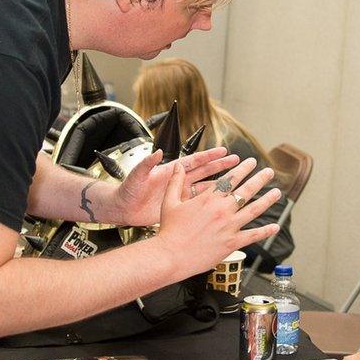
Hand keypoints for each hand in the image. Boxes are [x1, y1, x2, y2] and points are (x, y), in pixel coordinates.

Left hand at [113, 147, 238, 226]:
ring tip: (235, 180)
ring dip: (219, 184)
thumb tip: (158, 152)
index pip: (193, 161)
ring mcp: (179, 194)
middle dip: (221, 166)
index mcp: (169, 170)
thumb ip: (147, 164)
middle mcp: (177, 180)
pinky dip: (209, 202)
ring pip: (204, 187)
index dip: (209, 156)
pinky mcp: (178, 206)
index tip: (223, 151)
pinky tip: (221, 203)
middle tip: (238, 161)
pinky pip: (197, 203)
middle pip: (204, 171)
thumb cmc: (127, 190)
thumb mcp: (136, 176)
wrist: (122, 208)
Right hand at [155, 156, 281, 277]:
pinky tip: (275, 227)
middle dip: (259, 179)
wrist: (171, 255)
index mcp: (208, 199)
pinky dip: (265, 231)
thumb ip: (175, 182)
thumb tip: (178, 165)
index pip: (230, 179)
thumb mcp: (169, 202)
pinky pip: (253, 236)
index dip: (242, 169)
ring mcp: (229, 226)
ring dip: (268, 200)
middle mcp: (222, 210)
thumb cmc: (169, 231)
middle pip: (246, 190)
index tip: (250, 162)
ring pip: (254, 210)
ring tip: (277, 193)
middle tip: (269, 172)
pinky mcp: (232, 243)